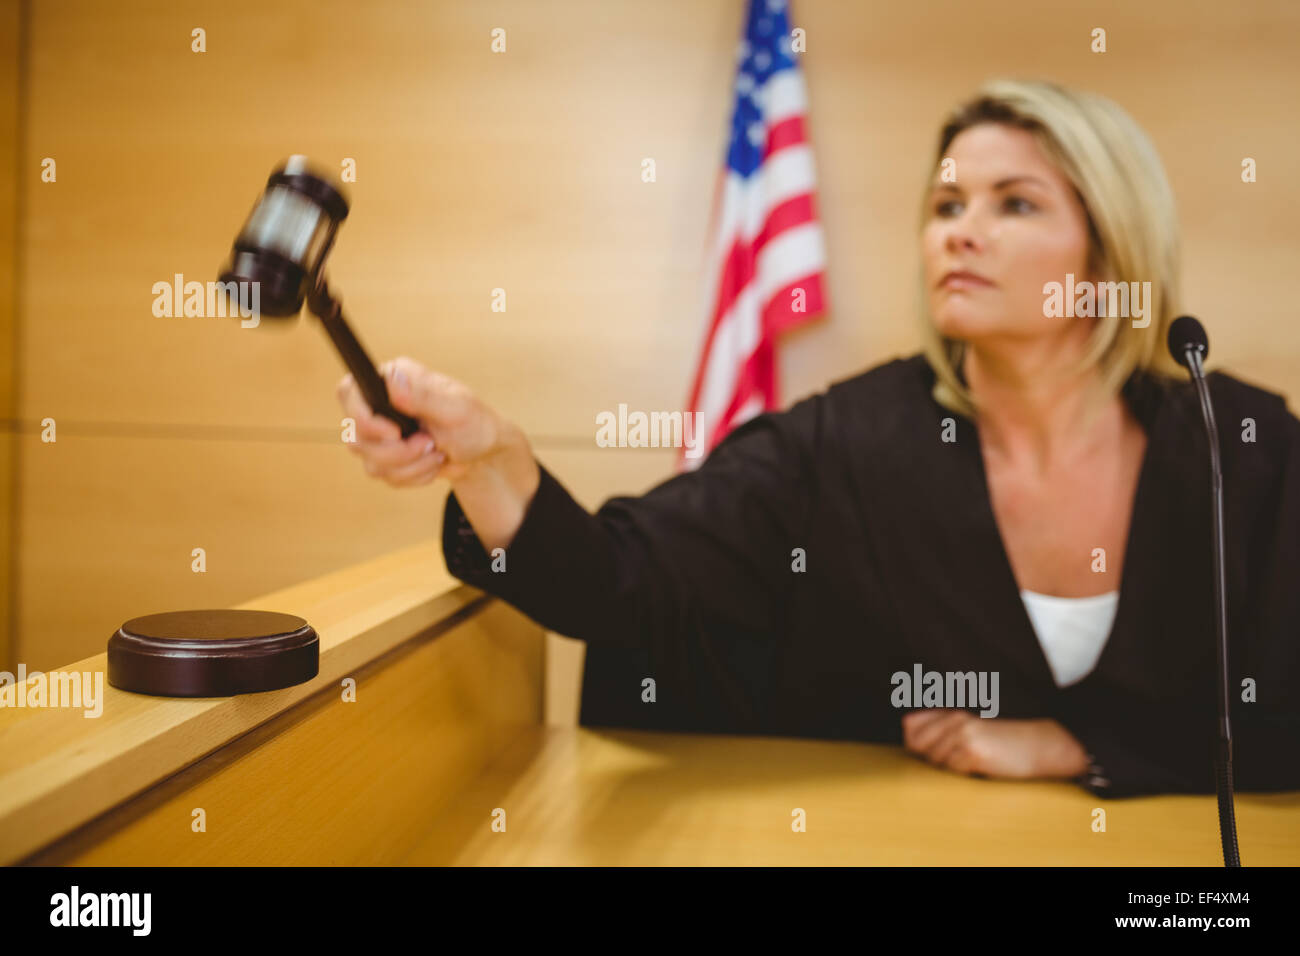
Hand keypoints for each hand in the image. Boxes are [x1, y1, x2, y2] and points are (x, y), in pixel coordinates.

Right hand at [335, 356, 501, 487]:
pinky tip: (432, 464)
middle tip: (430, 444)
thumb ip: (424, 396)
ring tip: (437, 453)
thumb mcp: (456, 408)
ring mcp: (379, 433)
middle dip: (398, 451)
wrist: (482, 452)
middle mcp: (379, 404)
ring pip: (370, 462)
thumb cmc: (474, 422)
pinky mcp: (385, 457)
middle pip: (356, 436)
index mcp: (392, 379)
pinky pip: (385, 476)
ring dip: (410, 465)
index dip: (363, 418)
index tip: (394, 433)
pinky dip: (413, 476)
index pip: (348, 392)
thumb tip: (393, 380)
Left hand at [901, 709, 1089, 780]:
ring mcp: (964, 735)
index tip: (927, 750)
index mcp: (952, 715)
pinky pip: (952, 770)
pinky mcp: (974, 751)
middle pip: (918, 746)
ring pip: (935, 760)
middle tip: (958, 759)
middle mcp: (955, 721)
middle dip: (930, 758)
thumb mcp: (969, 731)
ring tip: (971, 762)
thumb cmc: (1002, 744)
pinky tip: (978, 767)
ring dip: (948, 767)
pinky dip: (961, 773)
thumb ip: (938, 729)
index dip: (914, 743)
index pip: (910, 727)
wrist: (1036, 747)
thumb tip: (905, 729)